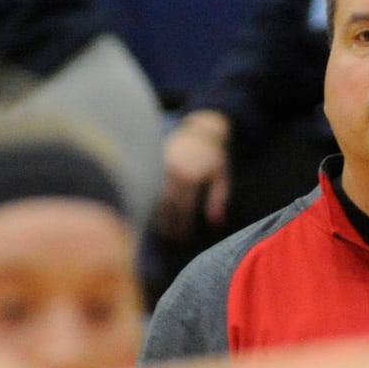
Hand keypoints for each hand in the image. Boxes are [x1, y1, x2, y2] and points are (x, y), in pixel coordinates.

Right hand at [154, 112, 230, 240]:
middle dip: (168, 225)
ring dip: (156, 215)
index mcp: (190, 177)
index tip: (182, 238)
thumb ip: (219, 199)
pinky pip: (148, 185)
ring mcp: (159, 166)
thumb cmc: (213, 155)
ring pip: (153, 197)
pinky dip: (149, 200)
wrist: (199, 129)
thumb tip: (216, 223)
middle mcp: (172, 172)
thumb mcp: (221, 176)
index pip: (183, 209)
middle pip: (166, 206)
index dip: (182, 226)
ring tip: (160, 229)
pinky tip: (152, 210)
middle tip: (170, 238)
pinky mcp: (152, 161)